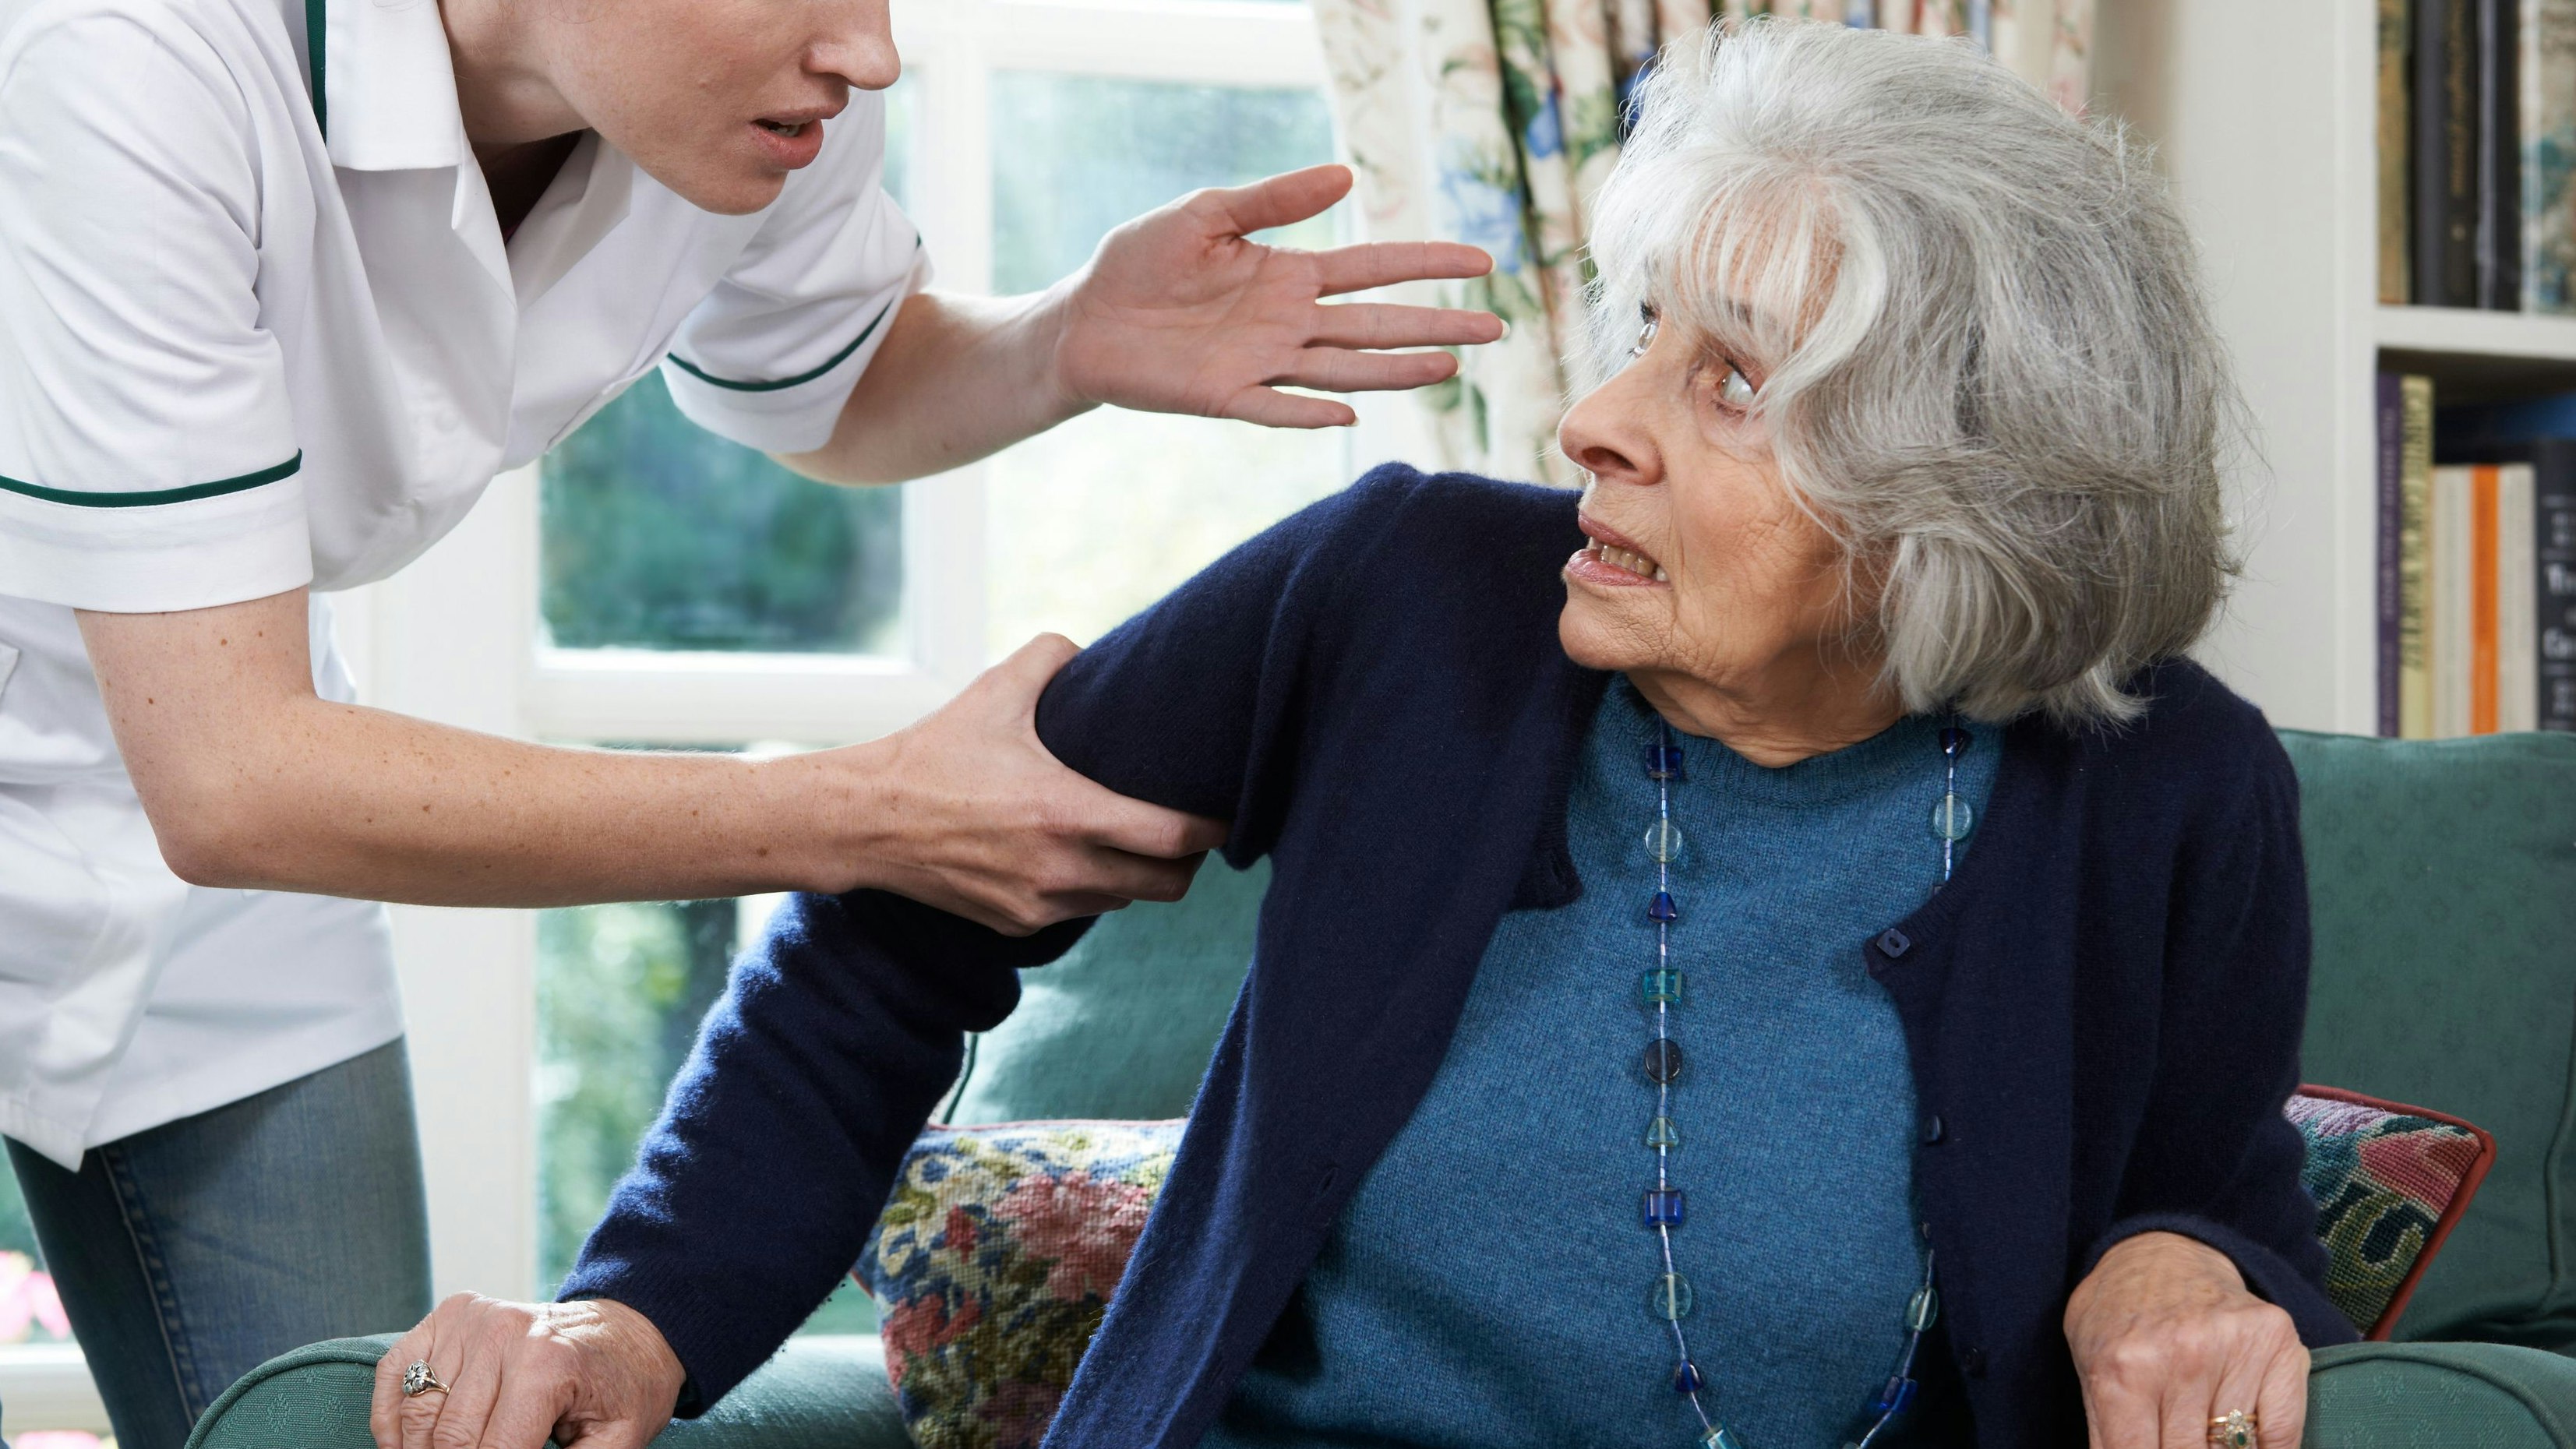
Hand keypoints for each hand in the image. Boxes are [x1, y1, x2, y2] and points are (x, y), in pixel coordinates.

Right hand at [371, 1295, 684, 1448]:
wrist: (629, 1331)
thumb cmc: (623, 1389)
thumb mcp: (618, 1439)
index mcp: (547, 1365)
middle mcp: (504, 1333)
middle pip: (449, 1437)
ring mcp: (473, 1319)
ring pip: (419, 1411)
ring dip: (421, 1448)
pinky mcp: (451, 1314)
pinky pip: (396, 1371)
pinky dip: (391, 1416)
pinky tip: (404, 1444)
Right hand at [822, 633, 1228, 933]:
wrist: (865, 821)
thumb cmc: (933, 753)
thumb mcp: (997, 690)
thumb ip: (1054, 656)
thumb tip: (1091, 648)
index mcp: (1066, 813)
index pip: (1174, 839)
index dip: (1214, 829)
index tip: (1230, 812)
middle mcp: (1061, 870)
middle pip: (1167, 885)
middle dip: (1188, 861)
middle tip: (1190, 830)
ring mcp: (1039, 905)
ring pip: (1123, 900)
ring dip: (1137, 875)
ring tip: (1135, 837)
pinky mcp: (1016, 926)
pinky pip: (1080, 912)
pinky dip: (1092, 887)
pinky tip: (1081, 854)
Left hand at [1050, 163, 1504, 428]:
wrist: (1084, 317)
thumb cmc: (1141, 261)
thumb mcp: (1205, 213)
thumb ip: (1273, 199)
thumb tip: (1347, 176)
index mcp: (1289, 273)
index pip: (1374, 267)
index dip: (1427, 263)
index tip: (1481, 261)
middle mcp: (1288, 322)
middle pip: (1376, 324)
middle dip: (1436, 324)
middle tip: (1496, 328)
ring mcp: (1262, 363)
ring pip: (1344, 367)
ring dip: (1396, 369)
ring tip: (1450, 368)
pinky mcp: (1225, 397)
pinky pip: (1275, 408)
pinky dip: (1309, 412)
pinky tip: (1348, 414)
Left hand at [2064, 1231, 2308, 1448]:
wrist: (2160, 1251)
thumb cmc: (2118, 1317)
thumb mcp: (2090, 1367)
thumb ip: (2108, 1432)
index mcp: (2125, 1369)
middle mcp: (2182, 1357)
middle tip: (2177, 1439)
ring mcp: (2234, 1348)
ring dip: (2221, 1448)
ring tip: (2202, 1427)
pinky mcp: (2276, 1341)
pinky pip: (2282, 1433)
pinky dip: (2265, 1448)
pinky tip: (2247, 1439)